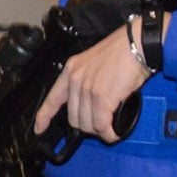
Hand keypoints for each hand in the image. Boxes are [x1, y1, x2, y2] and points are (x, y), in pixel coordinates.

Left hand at [33, 24, 152, 143]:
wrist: (137, 43)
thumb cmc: (122, 51)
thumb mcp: (94, 63)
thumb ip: (87, 81)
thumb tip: (91, 104)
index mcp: (71, 70)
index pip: (52, 99)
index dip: (44, 117)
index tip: (39, 128)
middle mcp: (75, 80)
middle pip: (73, 118)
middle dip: (86, 127)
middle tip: (100, 125)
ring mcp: (87, 89)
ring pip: (87, 124)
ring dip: (99, 131)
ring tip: (108, 129)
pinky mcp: (102, 97)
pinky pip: (101, 124)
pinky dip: (108, 133)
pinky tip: (113, 133)